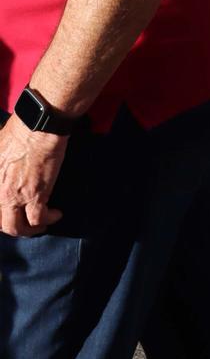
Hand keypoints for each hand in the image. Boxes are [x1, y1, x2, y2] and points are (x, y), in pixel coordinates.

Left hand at [0, 113, 66, 237]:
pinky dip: (49, 219)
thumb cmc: (17, 132)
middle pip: (1, 225)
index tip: (10, 214)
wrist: (37, 128)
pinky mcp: (35, 195)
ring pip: (17, 228)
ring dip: (30, 230)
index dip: (0, 218)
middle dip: (14, 227)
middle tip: (24, 223)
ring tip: (41, 224)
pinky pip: (39, 218)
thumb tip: (4, 173)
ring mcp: (14, 196)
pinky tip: (55, 214)